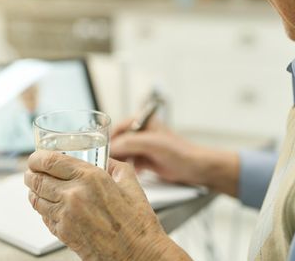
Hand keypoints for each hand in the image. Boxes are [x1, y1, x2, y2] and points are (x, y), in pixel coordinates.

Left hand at [25, 150, 190, 260]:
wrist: (137, 254)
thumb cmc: (137, 222)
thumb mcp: (130, 182)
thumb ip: (114, 165)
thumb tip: (105, 158)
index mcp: (90, 177)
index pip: (50, 161)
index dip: (37, 158)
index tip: (36, 157)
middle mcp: (74, 195)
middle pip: (38, 179)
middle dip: (31, 173)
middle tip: (32, 171)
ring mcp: (66, 216)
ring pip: (36, 199)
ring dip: (33, 191)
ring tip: (35, 187)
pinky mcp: (63, 233)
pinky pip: (44, 217)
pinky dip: (42, 208)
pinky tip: (47, 205)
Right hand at [112, 118, 240, 195]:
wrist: (195, 167)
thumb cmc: (178, 151)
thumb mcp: (151, 144)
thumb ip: (129, 143)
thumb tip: (110, 148)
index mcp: (141, 121)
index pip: (116, 128)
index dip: (106, 140)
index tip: (99, 152)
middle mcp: (140, 132)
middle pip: (117, 141)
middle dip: (111, 153)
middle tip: (104, 164)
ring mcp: (142, 146)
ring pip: (122, 153)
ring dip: (118, 162)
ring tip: (114, 170)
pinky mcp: (145, 159)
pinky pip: (128, 163)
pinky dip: (126, 168)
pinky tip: (129, 174)